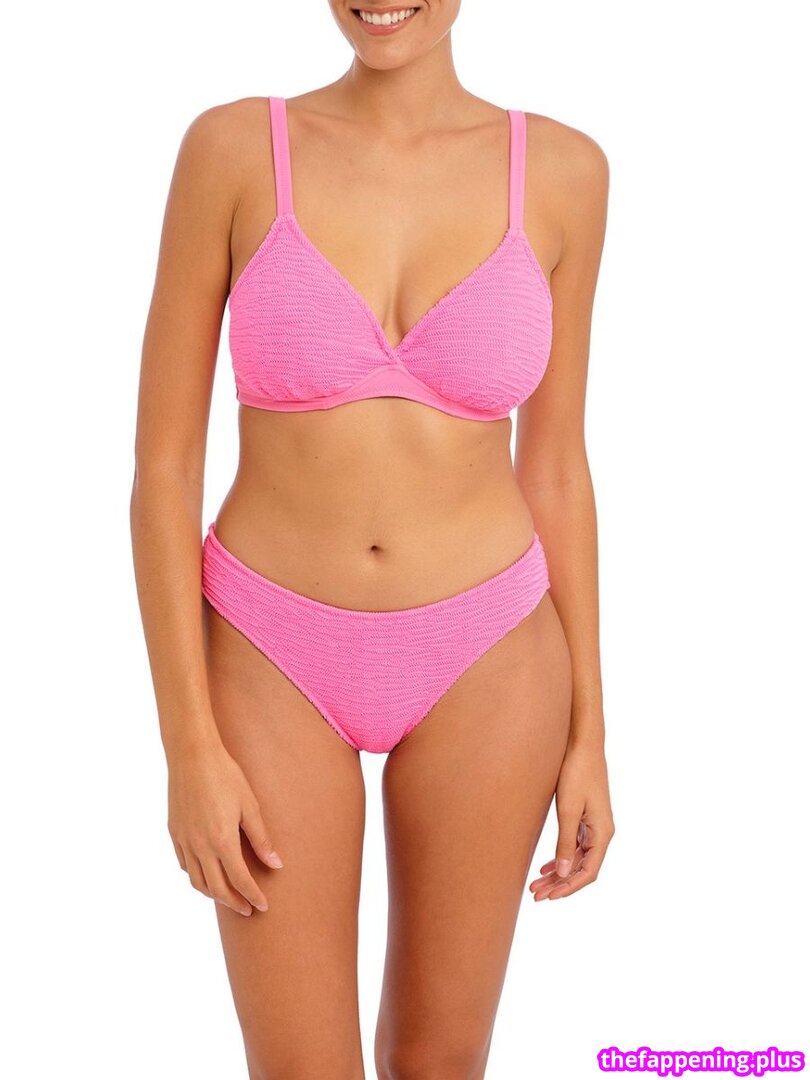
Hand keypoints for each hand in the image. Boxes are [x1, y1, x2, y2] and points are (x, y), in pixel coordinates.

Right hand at [167, 739, 282, 916]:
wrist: (192, 756)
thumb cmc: (225, 776)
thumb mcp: (249, 805)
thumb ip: (261, 838)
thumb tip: (276, 864)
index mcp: (222, 841)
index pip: (240, 880)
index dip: (253, 896)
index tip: (263, 906)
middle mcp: (200, 847)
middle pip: (217, 888)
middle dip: (234, 902)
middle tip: (248, 909)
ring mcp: (184, 841)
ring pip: (197, 881)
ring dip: (214, 894)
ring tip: (229, 896)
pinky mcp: (174, 833)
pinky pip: (184, 865)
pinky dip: (197, 876)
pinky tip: (207, 873)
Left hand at [530, 738, 614, 900]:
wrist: (583, 744)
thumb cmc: (576, 773)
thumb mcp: (568, 810)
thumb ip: (565, 842)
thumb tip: (563, 873)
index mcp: (603, 833)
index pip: (588, 872)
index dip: (569, 887)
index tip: (549, 897)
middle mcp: (602, 833)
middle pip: (581, 868)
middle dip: (559, 884)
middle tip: (535, 895)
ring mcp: (595, 826)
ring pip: (577, 858)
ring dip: (558, 872)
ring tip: (536, 884)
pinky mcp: (586, 817)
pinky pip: (575, 845)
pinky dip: (561, 857)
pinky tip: (546, 866)